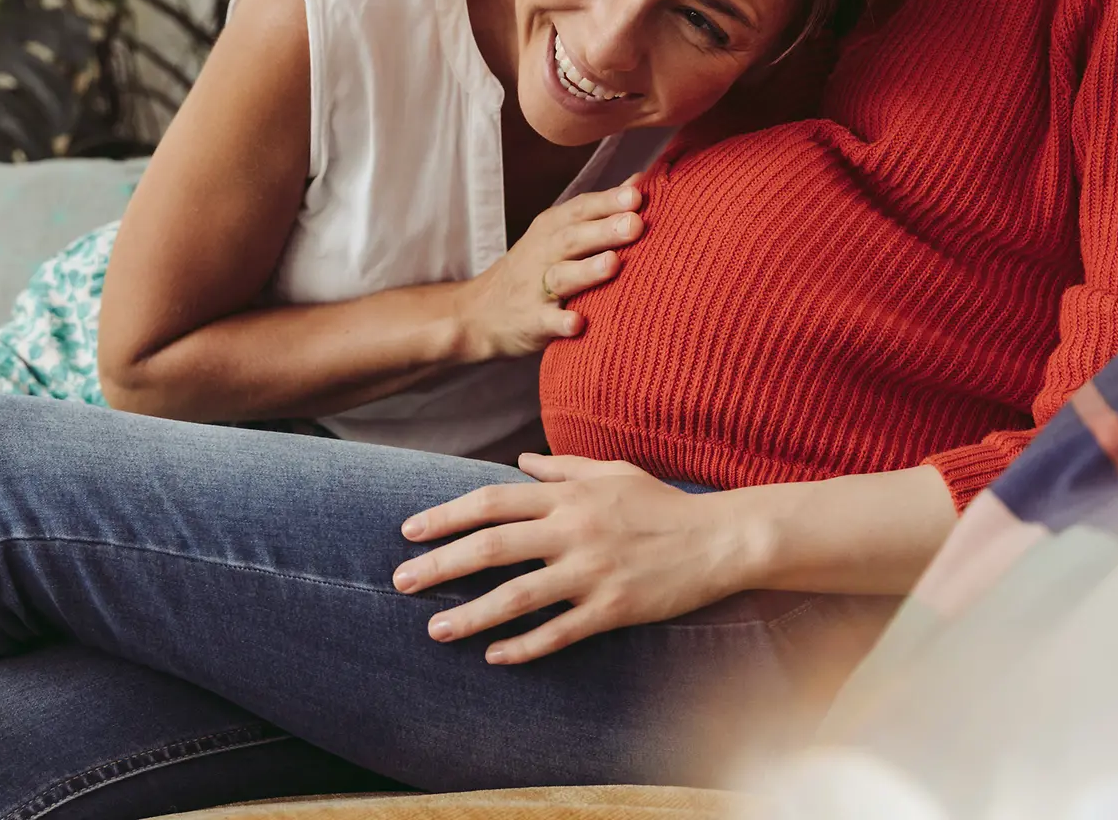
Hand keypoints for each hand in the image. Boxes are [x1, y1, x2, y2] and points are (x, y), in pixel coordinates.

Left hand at [392, 454, 748, 662]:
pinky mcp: (612, 609)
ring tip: (434, 630)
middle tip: (400, 580)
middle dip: (440, 564)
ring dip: (471, 615)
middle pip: (492, 546)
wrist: (717, 539)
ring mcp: (592, 572)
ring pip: (517, 595)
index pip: (493, 500)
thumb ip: (562, 467)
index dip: (447, 515)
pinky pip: (558, 632)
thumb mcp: (612, 472)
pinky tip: (494, 657)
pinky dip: (523, 647)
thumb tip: (520, 460)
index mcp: (569, 495)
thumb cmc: (662, 503)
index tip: (410, 530)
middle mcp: (573, 530)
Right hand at [455, 182, 645, 360]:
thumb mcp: (559, 231)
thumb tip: (639, 182)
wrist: (479, 313)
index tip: (637, 196)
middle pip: (573, 238)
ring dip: (587, 271)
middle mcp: (543, 253)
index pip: (581, 209)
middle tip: (635, 225)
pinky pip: (546, 321)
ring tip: (613, 264)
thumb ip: (598, 210)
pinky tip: (578, 324)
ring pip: (562, 276)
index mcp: (553, 228)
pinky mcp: (531, 321)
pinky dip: (561, 322)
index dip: (608, 201)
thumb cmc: (535, 266)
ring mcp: (535, 288)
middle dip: (604, 230)